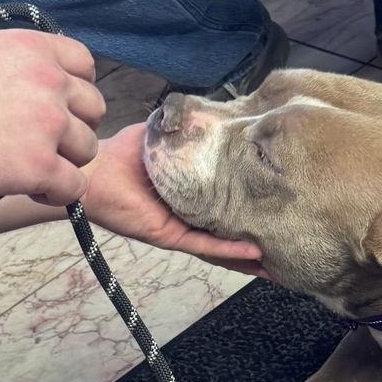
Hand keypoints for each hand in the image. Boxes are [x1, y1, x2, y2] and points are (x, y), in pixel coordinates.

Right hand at [0, 29, 104, 206]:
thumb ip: (10, 61)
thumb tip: (22, 74)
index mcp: (30, 47)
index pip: (84, 62)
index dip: (76, 87)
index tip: (60, 105)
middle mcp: (48, 80)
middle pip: (93, 107)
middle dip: (72, 126)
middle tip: (43, 142)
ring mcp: (48, 123)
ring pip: (86, 148)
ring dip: (65, 161)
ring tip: (32, 170)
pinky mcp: (40, 165)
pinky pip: (74, 186)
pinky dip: (57, 193)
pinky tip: (32, 191)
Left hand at [82, 125, 263, 270]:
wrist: (94, 171)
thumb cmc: (122, 153)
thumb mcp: (164, 135)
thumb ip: (188, 129)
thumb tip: (216, 116)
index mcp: (189, 191)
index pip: (225, 199)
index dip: (250, 202)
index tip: (278, 202)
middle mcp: (188, 213)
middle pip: (228, 230)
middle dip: (255, 239)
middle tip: (287, 243)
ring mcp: (181, 226)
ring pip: (221, 246)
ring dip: (248, 256)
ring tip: (278, 265)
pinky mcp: (170, 235)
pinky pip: (205, 245)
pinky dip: (230, 250)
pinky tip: (255, 252)